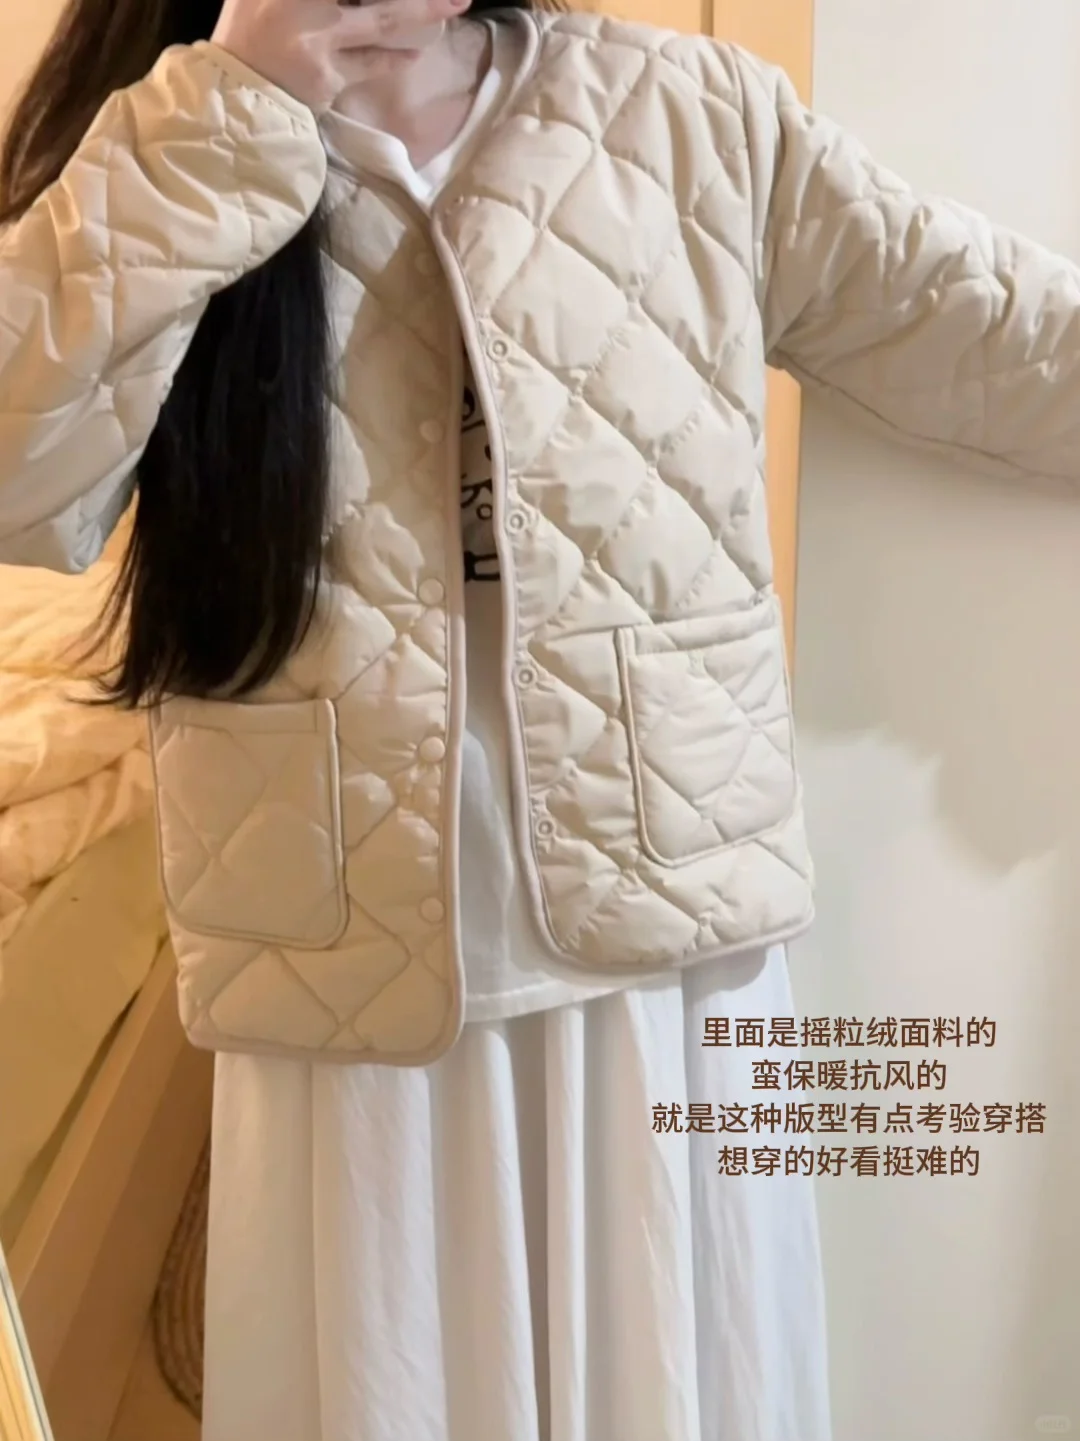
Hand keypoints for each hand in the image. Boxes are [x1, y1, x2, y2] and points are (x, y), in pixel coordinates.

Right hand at [211, 0, 470, 113]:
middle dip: (417, 0)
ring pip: (380, 19)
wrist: (234, 93)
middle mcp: (300, 2)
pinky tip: (416, 50)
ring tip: (456, 3)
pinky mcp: (328, 76)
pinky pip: (371, 62)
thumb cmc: (250, 35)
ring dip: (422, 10)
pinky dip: (395, 56)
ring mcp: (316, 38)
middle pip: (375, 1)